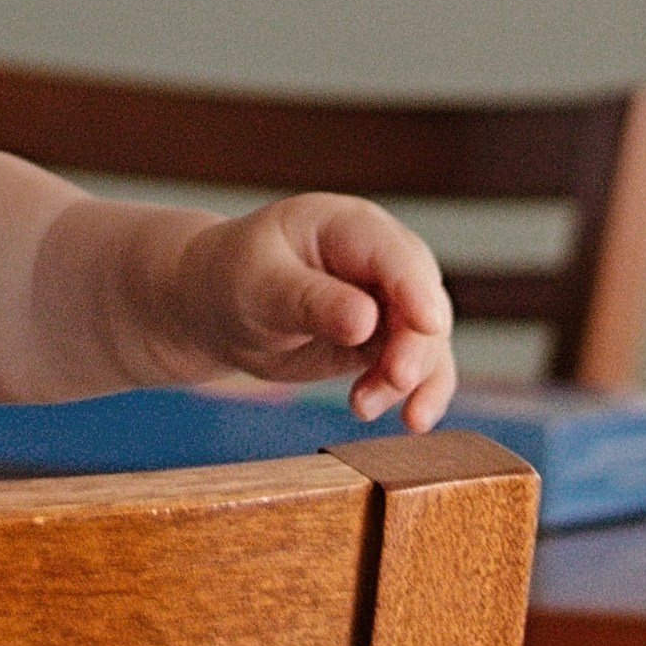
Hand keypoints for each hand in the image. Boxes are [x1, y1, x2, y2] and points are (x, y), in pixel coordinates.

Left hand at [170, 196, 456, 433]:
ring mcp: (388, 301)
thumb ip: (309, 301)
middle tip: (397, 380)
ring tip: (365, 407)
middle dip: (417, 343)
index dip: (414, 287)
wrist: (216, 310)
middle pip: (421, 299)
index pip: (394, 254)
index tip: (429, 324)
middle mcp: (379, 260)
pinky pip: (416, 369)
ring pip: (426, 341)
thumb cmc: (231, 280)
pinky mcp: (385, 340)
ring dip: (412, 379)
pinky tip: (403, 419)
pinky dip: (415, 394)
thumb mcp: (259, 286)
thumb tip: (366, 321)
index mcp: (347, 226)